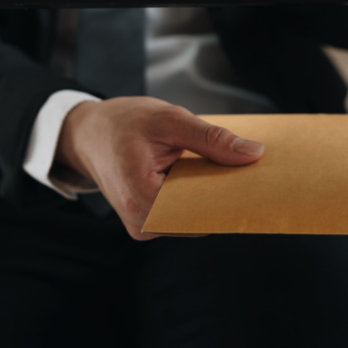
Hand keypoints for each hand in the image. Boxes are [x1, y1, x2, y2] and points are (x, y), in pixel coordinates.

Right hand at [55, 97, 263, 239]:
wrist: (87, 133)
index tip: (260, 179)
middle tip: (250, 166)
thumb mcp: (170, 120)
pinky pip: (185, 211)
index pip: (204, 210)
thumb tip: (253, 154)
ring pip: (196, 215)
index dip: (234, 195)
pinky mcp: (151, 221)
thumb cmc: (122, 123)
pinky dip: (199, 193)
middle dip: (226, 192)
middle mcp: (144, 224)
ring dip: (213, 192)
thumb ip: (212, 139)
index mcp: (143, 201)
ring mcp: (146, 226)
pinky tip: (209, 173)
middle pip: (202, 215)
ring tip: (228, 166)